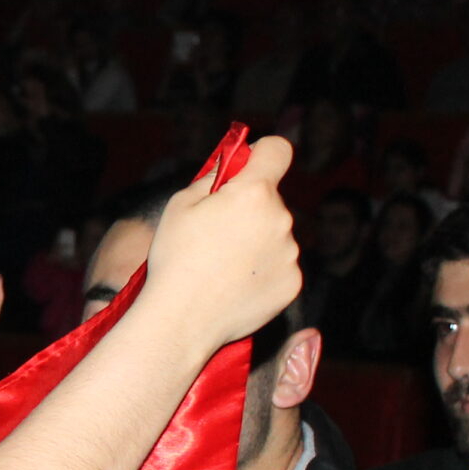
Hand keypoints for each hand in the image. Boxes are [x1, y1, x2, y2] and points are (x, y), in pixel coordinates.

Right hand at [134, 135, 302, 351]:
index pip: (278, 150)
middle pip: (271, 199)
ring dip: (255, 241)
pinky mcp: (293, 283)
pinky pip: (280, 265)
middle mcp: (281, 219)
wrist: (183, 319)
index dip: (262, 154)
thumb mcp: (180, 205)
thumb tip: (231, 165)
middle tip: (215, 233)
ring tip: (221, 265)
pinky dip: (261, 271)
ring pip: (275, 234)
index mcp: (254, 192)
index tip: (247, 167)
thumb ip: (213, 178)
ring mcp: (290, 253)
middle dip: (249, 208)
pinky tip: (234, 284)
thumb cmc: (175, 259)